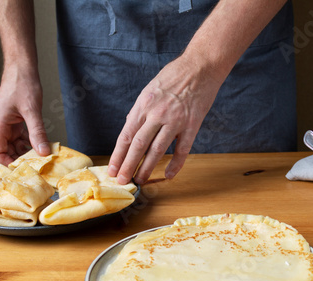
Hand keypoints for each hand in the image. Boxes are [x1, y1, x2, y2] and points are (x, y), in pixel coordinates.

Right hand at [0, 66, 49, 165]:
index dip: (7, 163)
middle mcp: (0, 127)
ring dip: (27, 152)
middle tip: (37, 166)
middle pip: (5, 151)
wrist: (22, 68)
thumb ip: (37, 132)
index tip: (23, 169)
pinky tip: (43, 146)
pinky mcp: (17, 122)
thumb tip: (43, 152)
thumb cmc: (22, 84)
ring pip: (15, 146)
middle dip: (19, 159)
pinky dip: (31, 143)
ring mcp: (8, 125)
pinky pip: (22, 138)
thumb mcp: (32, 110)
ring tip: (42, 158)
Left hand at [108, 55, 222, 183]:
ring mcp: (175, 120)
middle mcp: (157, 114)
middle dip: (128, 165)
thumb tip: (129, 126)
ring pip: (157, 150)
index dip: (118, 155)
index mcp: (144, 105)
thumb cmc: (174, 76)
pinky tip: (169, 175)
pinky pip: (182, 149)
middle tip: (122, 181)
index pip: (126, 135)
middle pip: (139, 145)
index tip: (112, 169)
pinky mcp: (192, 124)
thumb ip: (140, 110)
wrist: (200, 66)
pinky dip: (175, 164)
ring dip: (147, 168)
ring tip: (140, 180)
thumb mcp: (150, 89)